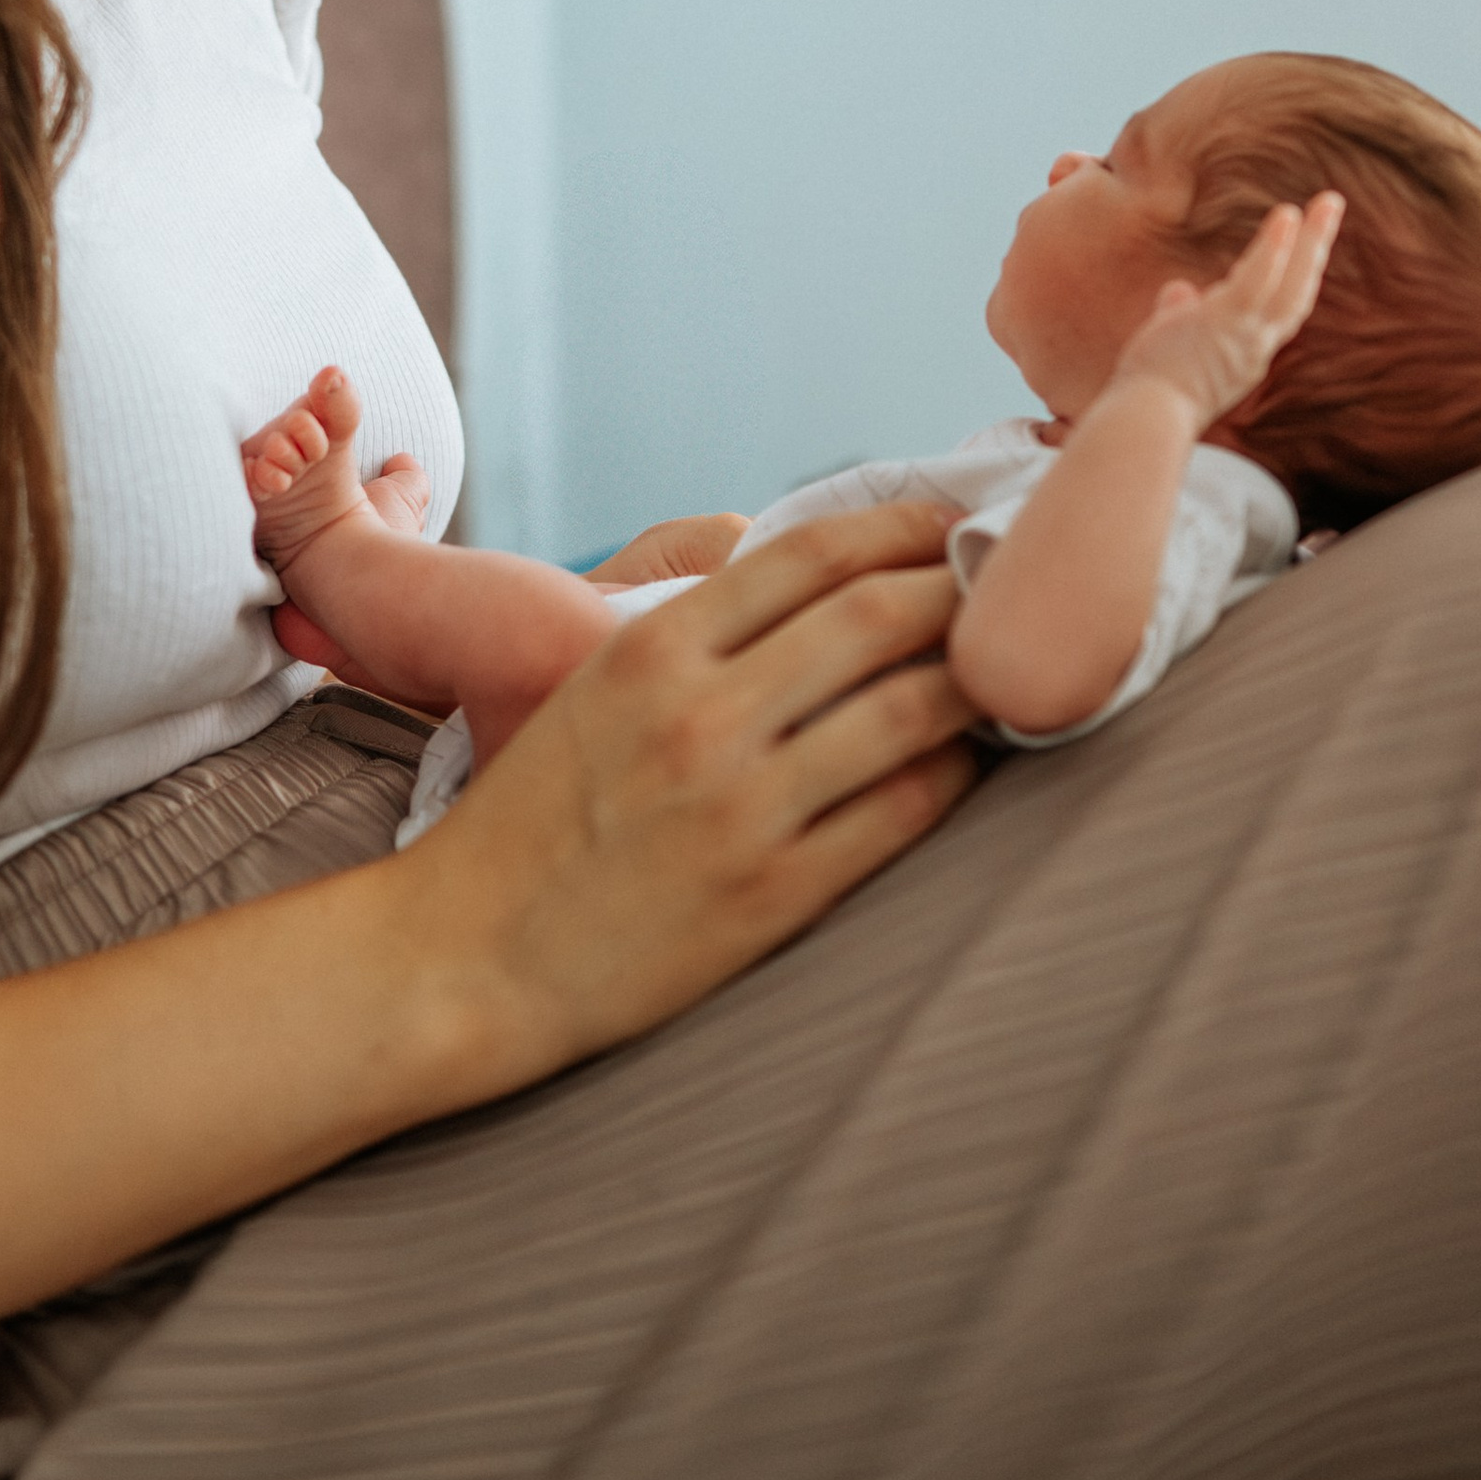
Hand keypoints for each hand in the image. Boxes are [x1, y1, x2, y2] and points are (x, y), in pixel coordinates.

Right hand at [392, 498, 979, 1077]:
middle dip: (962, 587)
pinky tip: (969, 761)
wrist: (468, 957)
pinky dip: (955, 775)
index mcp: (652, 650)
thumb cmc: (534, 819)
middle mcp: (701, 716)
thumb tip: (819, 587)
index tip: (952, 523)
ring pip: (910, 709)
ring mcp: (742, 807)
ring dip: (980, 678)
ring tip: (1012, 666)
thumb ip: (694, 635)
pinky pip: (902, 813)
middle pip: (877, 616)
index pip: (811, 552)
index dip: (901, 526)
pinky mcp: (773, 895)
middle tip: (1008, 583)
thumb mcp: (592, 691)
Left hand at [1110, 193, 1344, 430]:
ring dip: (1314, 240)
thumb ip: (1179, 315)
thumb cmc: (1150, 390)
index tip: (1302, 248)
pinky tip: (1287, 215)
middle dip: (1318, 251)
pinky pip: (1260, 280)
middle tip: (1331, 210)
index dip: (1293, 277)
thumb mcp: (1170, 345)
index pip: (1277, 310)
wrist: (1145, 416)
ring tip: (1328, 201)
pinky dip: (1275, 248)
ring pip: (1294, 284)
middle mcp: (1256, 348)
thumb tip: (1179, 290)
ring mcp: (1247, 337)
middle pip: (1300, 293)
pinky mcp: (1229, 323)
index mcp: (1244, 356)